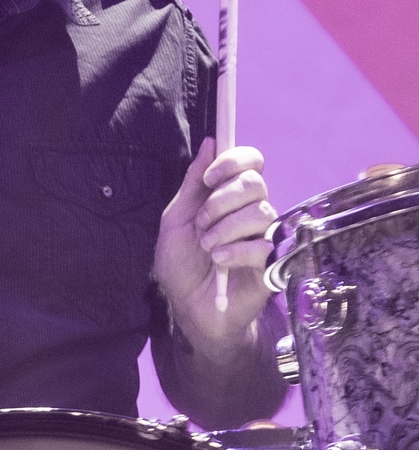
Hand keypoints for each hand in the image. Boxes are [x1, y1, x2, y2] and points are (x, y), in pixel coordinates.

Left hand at [153, 138, 276, 360]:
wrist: (189, 307)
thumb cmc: (182, 265)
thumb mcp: (176, 220)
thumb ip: (192, 184)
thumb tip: (211, 142)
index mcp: (231, 197)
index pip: (251, 162)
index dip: (233, 161)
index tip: (209, 177)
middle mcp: (253, 211)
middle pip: (255, 183)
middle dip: (221, 200)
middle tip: (202, 223)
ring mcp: (265, 237)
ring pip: (260, 212)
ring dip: (224, 228)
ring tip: (207, 247)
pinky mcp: (272, 265)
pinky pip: (263, 245)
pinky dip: (234, 251)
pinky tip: (219, 262)